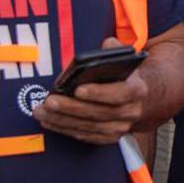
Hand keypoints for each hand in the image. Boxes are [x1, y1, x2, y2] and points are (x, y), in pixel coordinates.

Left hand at [33, 38, 147, 144]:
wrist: (141, 101)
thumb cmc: (125, 78)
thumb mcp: (125, 62)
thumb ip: (116, 51)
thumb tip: (107, 45)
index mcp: (137, 90)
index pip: (119, 94)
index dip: (99, 93)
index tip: (77, 89)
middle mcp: (131, 112)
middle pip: (99, 113)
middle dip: (71, 108)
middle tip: (50, 101)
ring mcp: (120, 127)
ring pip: (89, 126)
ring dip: (63, 120)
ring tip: (42, 111)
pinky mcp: (109, 137)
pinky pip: (85, 136)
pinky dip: (66, 129)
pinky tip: (50, 121)